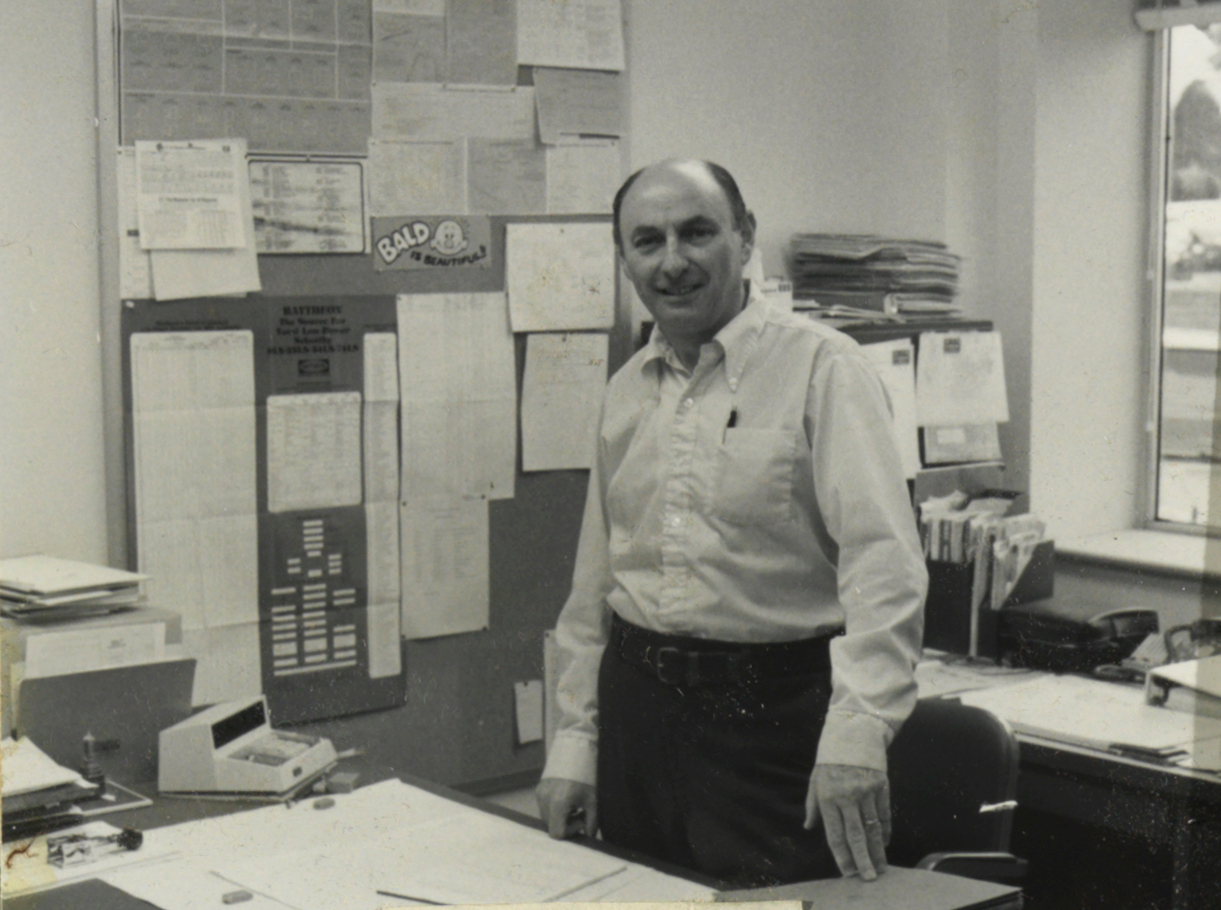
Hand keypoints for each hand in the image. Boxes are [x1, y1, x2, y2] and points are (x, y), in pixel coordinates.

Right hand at [535, 777, 597, 838]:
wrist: (575, 751)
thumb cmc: (586, 776)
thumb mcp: (592, 800)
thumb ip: (591, 821)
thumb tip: (589, 836)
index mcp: (558, 804)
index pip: (557, 833)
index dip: (570, 832)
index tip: (581, 820)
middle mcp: (545, 800)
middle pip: (551, 826)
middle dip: (566, 823)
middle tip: (580, 812)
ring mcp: (540, 794)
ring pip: (548, 817)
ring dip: (560, 817)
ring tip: (574, 805)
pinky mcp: (539, 789)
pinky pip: (545, 807)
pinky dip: (555, 808)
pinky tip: (567, 798)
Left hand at [804, 764, 890, 880]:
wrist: (853, 730)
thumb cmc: (830, 757)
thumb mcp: (815, 779)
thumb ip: (812, 805)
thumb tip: (809, 827)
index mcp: (827, 797)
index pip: (835, 834)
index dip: (842, 856)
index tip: (848, 873)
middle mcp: (847, 796)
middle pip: (856, 835)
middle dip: (863, 860)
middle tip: (869, 878)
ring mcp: (866, 791)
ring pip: (873, 828)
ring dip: (878, 850)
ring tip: (881, 868)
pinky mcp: (881, 785)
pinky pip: (884, 814)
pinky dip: (885, 830)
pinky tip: (885, 843)